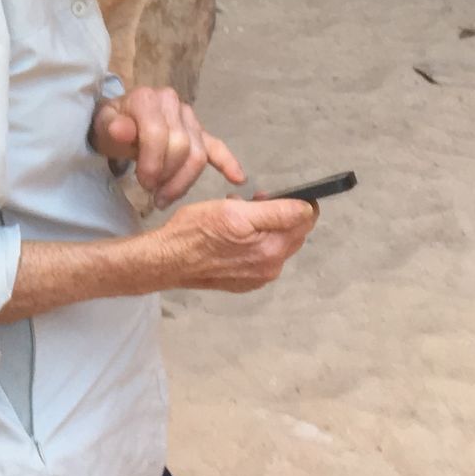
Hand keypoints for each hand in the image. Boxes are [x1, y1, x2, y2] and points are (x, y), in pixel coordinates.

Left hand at [93, 87, 244, 206]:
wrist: (117, 123)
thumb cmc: (111, 127)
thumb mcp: (103, 127)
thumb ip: (112, 128)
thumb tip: (122, 130)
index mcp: (147, 99)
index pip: (158, 134)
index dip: (152, 163)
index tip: (144, 184)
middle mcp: (171, 102)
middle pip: (181, 146)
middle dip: (168, 175)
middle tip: (152, 193)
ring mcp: (188, 117)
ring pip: (198, 154)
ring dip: (184, 181)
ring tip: (166, 198)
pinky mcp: (199, 131)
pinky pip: (217, 146)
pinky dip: (228, 162)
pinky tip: (238, 178)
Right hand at [147, 195, 316, 293]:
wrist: (167, 259)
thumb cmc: (196, 231)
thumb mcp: (235, 212)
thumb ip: (276, 212)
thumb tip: (308, 209)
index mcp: (272, 250)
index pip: (305, 223)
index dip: (299, 203)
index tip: (278, 193)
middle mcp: (270, 268)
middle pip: (291, 235)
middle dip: (278, 214)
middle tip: (252, 200)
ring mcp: (256, 278)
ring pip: (274, 244)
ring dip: (263, 226)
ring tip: (236, 214)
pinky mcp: (243, 282)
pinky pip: (259, 257)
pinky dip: (252, 242)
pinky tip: (231, 235)